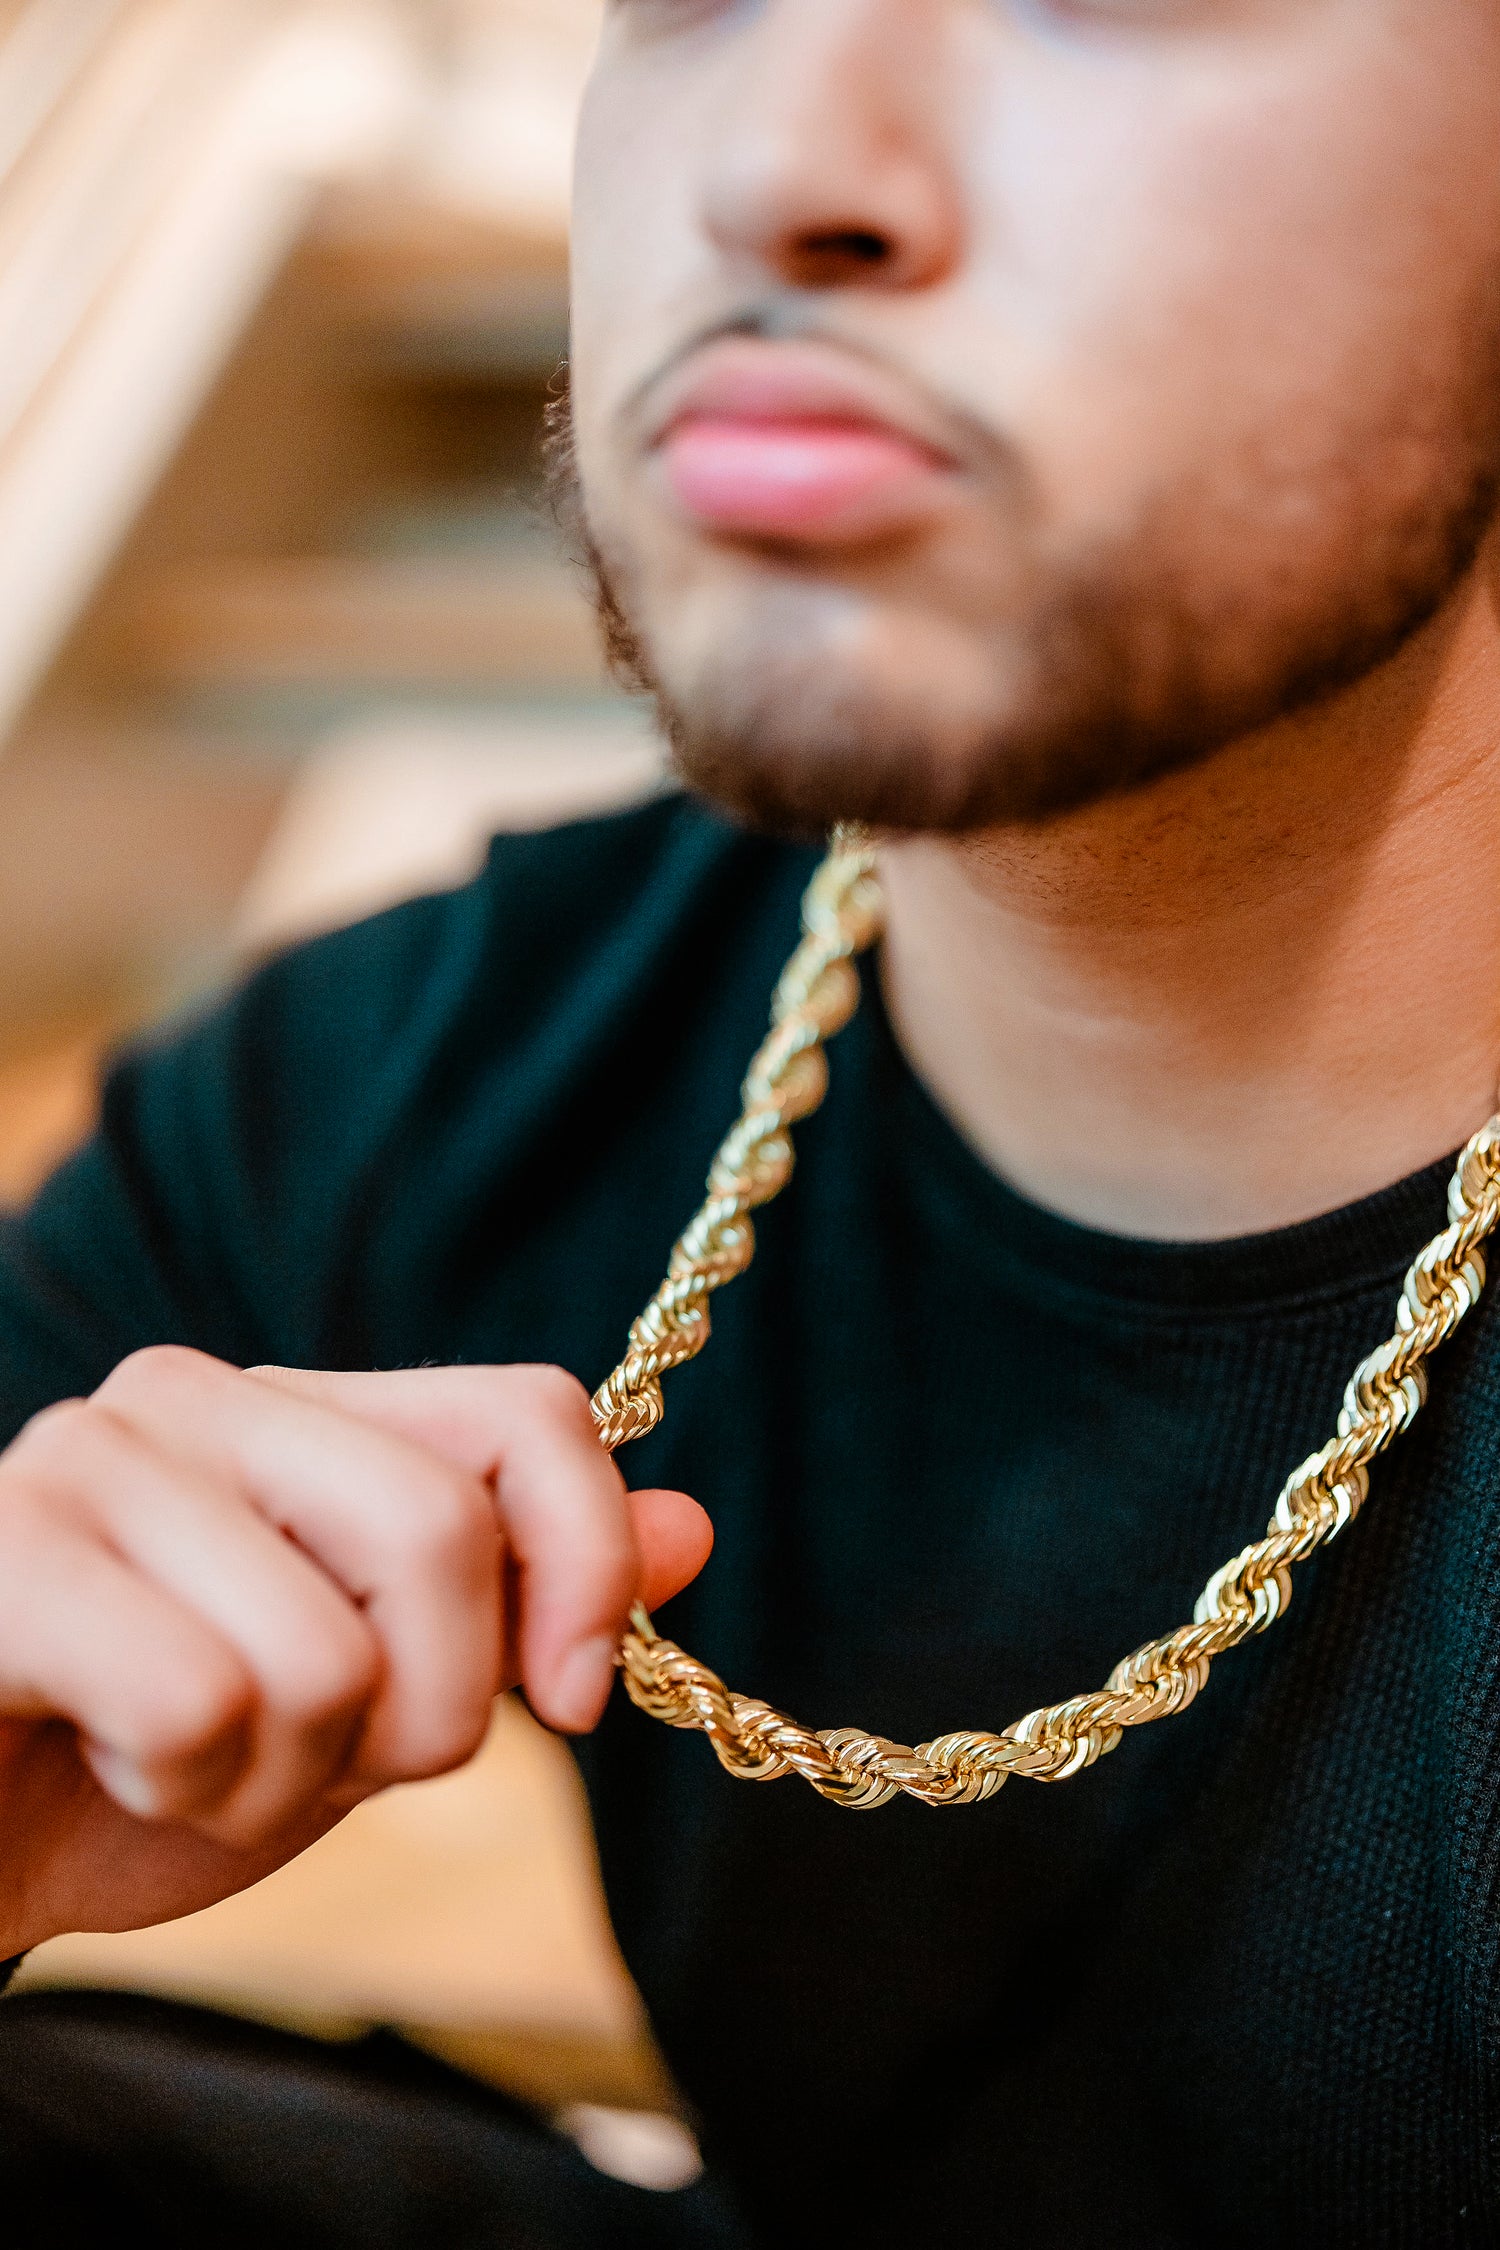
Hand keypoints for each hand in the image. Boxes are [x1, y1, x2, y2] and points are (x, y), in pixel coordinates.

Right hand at [0, 1348, 710, 1956]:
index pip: (525, 1412)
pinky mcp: (4, 1554)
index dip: (587, 1556)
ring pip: (326, 1652)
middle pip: (441, 1534)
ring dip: (283, 1777)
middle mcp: (201, 1394)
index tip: (571, 1700)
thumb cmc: (158, 1765)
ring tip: (190, 1761)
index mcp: (308, 1410)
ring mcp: (91, 1458)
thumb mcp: (373, 1700)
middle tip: (324, 1758)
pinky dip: (184, 1786)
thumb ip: (514, 1607)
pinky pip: (201, 1700)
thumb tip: (692, 1527)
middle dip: (425, 1715)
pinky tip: (111, 1757)